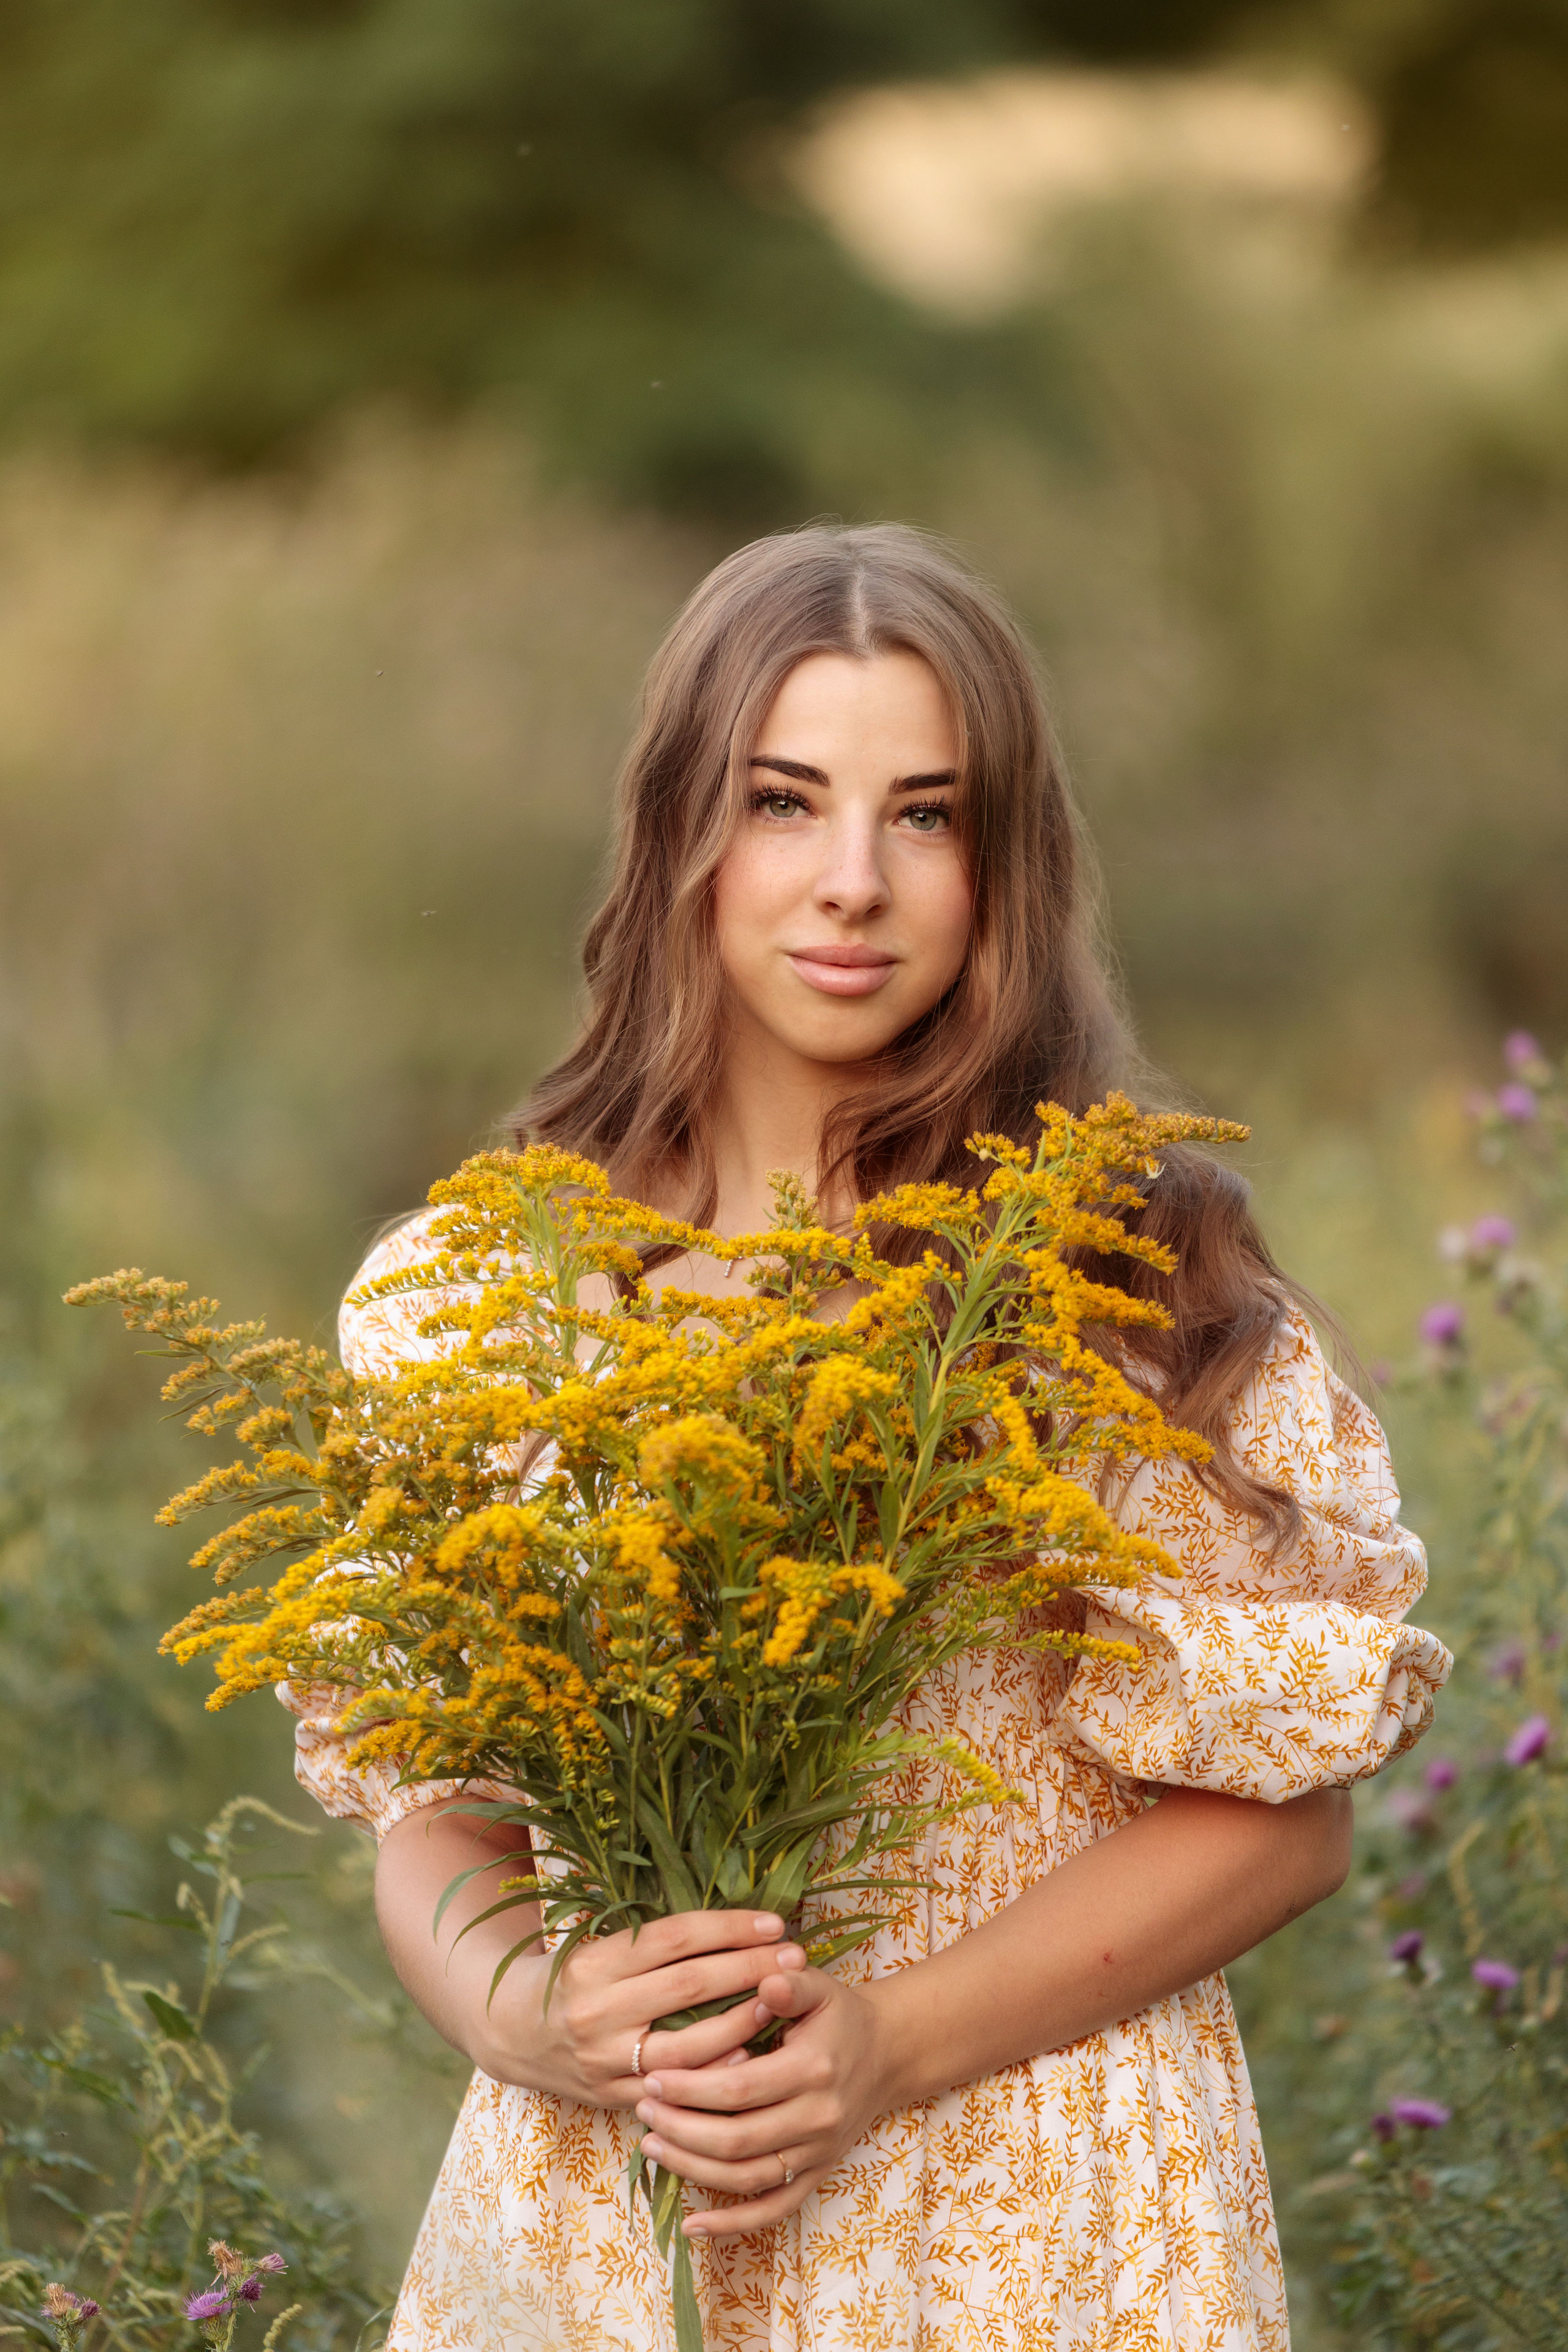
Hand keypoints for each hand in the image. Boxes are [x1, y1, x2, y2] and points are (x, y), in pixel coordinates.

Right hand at [477, 1910, 803, 2106]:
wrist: (512, 2032)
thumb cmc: (573, 1978)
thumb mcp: (600, 1947)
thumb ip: (655, 1945)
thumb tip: (736, 1930)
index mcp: (595, 1961)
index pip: (675, 1938)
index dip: (728, 1928)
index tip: (775, 1924)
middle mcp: (598, 2010)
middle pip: (689, 1986)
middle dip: (749, 1970)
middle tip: (796, 1959)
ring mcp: (605, 2059)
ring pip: (688, 2046)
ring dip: (742, 2024)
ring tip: (780, 2004)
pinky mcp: (613, 2097)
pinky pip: (673, 2089)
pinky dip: (714, 2075)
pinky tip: (750, 2059)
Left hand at [633, 1954, 896, 2238]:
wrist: (886, 2054)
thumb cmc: (840, 2016)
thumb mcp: (820, 1988)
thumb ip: (791, 1982)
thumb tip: (765, 1981)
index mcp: (813, 2069)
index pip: (740, 2089)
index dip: (692, 2088)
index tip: (653, 2076)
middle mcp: (817, 2117)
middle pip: (737, 2139)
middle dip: (681, 2128)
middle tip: (643, 2108)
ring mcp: (818, 2152)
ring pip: (747, 2177)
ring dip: (693, 2168)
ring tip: (651, 2145)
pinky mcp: (818, 2174)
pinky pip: (774, 2210)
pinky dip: (733, 2224)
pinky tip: (692, 2225)